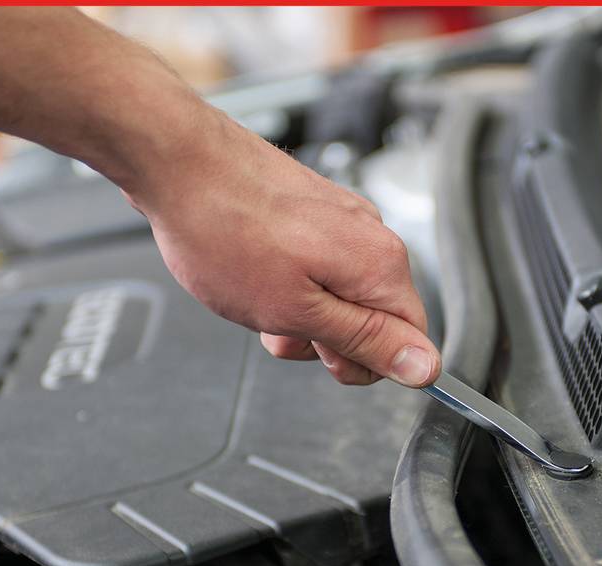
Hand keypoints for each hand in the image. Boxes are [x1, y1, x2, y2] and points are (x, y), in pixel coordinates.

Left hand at [126, 108, 440, 387]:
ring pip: (341, 295)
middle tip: (280, 329)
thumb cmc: (224, 230)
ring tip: (256, 301)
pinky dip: (288, 283)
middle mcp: (372, 235)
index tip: (324, 360)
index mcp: (381, 265)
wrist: (177, 162)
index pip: (411, 340)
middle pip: (375, 318)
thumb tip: (424, 367)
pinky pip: (317, 267)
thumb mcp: (296, 312)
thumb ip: (366, 342)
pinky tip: (253, 276)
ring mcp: (343, 218)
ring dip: (300, 313)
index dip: (367, 364)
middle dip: (327, 339)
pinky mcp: (314, 209)